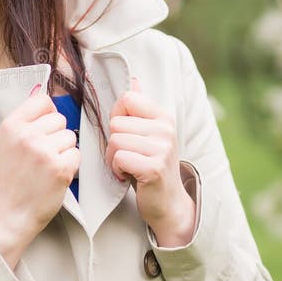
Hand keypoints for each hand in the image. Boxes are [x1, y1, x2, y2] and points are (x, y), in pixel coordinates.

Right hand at [0, 84, 79, 267]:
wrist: (10, 212)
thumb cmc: (10, 178)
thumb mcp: (7, 142)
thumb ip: (25, 120)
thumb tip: (45, 94)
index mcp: (11, 125)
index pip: (43, 101)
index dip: (47, 115)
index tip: (43, 129)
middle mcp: (27, 135)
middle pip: (60, 119)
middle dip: (56, 135)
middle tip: (41, 155)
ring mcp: (44, 151)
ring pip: (70, 137)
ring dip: (64, 151)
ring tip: (47, 167)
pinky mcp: (60, 168)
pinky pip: (76, 155)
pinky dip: (70, 166)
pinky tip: (54, 176)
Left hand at [106, 78, 195, 246]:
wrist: (167, 201)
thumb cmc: (150, 164)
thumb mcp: (147, 133)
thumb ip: (139, 107)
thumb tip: (134, 79)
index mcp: (163, 116)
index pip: (126, 100)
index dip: (118, 118)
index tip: (127, 135)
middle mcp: (166, 129)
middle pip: (116, 123)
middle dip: (114, 143)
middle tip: (128, 156)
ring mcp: (162, 148)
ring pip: (114, 141)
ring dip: (114, 158)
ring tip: (128, 165)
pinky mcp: (153, 167)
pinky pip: (119, 158)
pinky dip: (117, 169)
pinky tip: (128, 175)